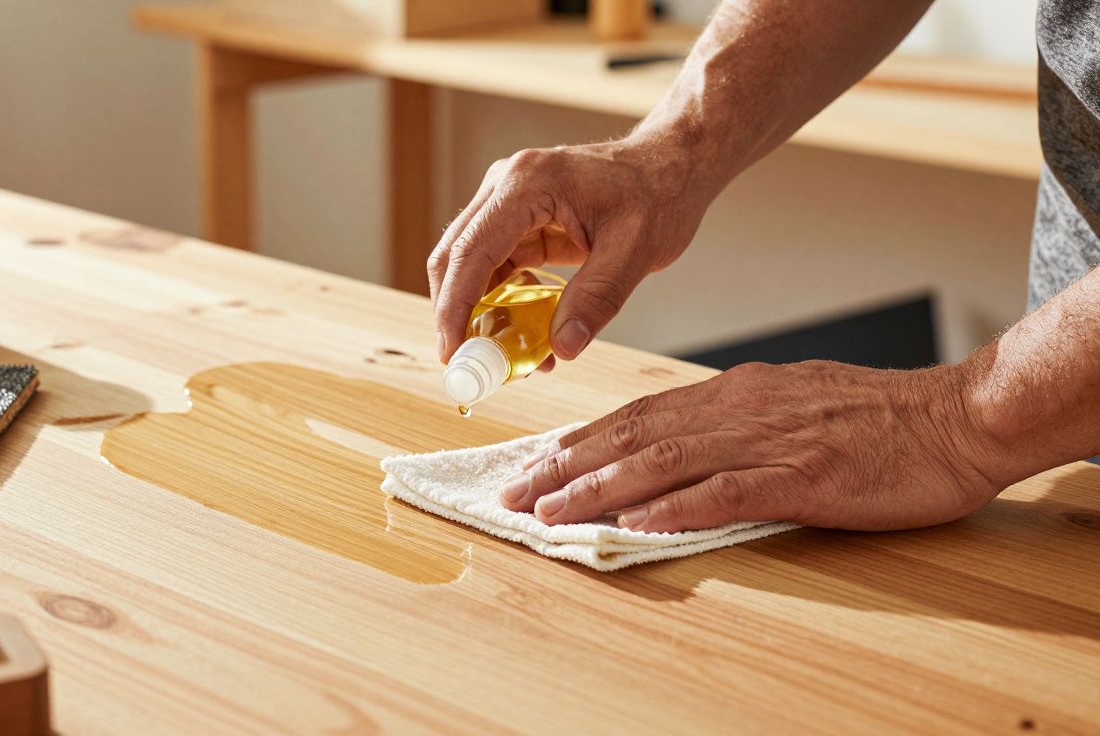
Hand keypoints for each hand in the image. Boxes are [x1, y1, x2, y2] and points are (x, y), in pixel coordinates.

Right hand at [428, 138, 715, 365]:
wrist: (672, 166)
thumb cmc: (659, 193)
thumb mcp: (635, 249)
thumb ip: (597, 298)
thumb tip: (562, 346)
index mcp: (527, 185)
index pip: (471, 251)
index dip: (455, 306)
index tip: (453, 352)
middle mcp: (506, 187)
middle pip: (455, 257)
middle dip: (456, 314)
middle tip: (470, 364)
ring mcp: (508, 202)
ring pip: (470, 266)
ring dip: (481, 313)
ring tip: (509, 357)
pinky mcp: (519, 221)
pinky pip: (495, 267)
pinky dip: (502, 303)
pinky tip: (525, 334)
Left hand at [501, 360, 1006, 531]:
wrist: (955, 417)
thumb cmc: (876, 415)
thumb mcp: (790, 405)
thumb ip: (733, 424)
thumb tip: (678, 449)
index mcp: (732, 393)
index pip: (638, 415)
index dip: (581, 440)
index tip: (536, 461)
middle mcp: (736, 409)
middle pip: (632, 436)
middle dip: (565, 465)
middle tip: (513, 491)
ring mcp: (767, 440)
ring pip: (663, 461)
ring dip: (599, 489)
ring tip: (550, 511)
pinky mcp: (802, 475)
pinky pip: (727, 492)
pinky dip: (676, 507)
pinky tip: (636, 523)